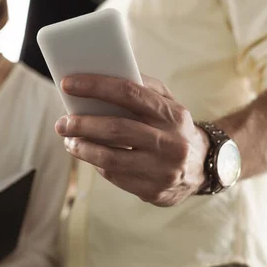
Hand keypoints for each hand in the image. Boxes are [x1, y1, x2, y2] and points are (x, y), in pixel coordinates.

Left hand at [54, 74, 209, 206]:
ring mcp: (163, 169)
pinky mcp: (154, 191)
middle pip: (116, 128)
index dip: (95, 86)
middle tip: (62, 123)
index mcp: (172, 113)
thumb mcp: (168, 103)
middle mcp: (171, 142)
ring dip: (83, 149)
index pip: (129, 92)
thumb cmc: (174, 126)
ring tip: (69, 142)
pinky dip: (97, 164)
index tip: (67, 83)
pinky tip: (90, 155)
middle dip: (82, 124)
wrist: (204, 167)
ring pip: (111, 158)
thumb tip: (100, 75)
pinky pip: (115, 176)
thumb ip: (142, 87)